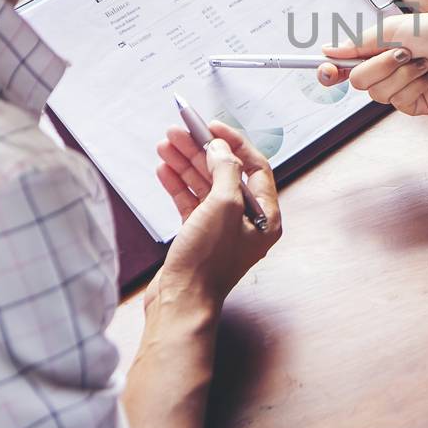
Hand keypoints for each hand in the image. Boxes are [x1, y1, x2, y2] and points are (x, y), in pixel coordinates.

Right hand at [149, 121, 282, 307]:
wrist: (181, 302)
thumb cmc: (207, 263)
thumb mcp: (222, 207)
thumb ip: (225, 171)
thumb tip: (221, 148)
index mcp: (265, 216)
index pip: (254, 167)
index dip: (233, 143)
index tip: (211, 126)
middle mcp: (246, 222)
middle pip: (225, 173)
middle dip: (201, 150)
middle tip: (179, 132)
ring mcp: (221, 229)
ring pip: (204, 185)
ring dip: (185, 163)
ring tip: (164, 144)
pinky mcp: (198, 236)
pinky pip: (190, 202)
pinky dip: (177, 184)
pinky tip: (163, 169)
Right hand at [318, 12, 427, 114]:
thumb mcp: (393, 29)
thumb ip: (359, 42)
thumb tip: (328, 50)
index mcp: (374, 52)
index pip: (342, 68)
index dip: (330, 72)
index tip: (327, 71)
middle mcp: (383, 73)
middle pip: (359, 82)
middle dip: (381, 65)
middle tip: (404, 52)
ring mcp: (397, 90)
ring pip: (380, 93)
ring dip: (404, 73)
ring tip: (423, 62)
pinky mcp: (413, 105)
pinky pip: (400, 102)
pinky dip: (416, 86)